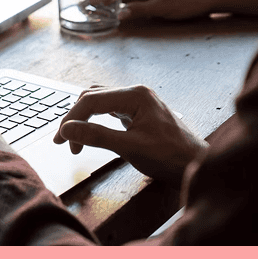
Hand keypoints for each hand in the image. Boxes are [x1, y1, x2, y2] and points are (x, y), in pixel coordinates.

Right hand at [52, 84, 205, 183]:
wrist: (196, 165)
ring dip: (84, 118)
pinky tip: (91, 133)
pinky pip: (110, 110)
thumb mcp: (130, 148)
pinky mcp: (139, 113)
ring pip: (100, 102)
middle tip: (64, 142)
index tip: (61, 141)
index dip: (71, 119)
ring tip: (74, 139)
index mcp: (135, 95)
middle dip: (75, 119)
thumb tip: (68, 130)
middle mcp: (136, 93)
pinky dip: (96, 120)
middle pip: (93, 97)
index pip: (91, 100)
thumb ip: (97, 136)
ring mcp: (138, 102)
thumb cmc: (171, 157)